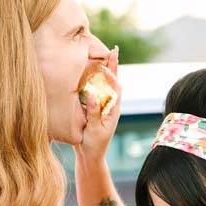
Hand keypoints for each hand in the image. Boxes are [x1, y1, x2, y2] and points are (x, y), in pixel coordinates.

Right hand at [78, 47, 121, 161]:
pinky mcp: (92, 107)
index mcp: (114, 110)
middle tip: (113, 50)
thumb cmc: (94, 144)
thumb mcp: (95, 129)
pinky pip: (93, 90)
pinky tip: (88, 70)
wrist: (89, 155)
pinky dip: (92, 79)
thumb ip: (94, 113)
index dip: (112, 76)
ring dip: (104, 69)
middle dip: (113, 66)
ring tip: (104, 54)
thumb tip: (93, 95)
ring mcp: (101, 105)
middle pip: (113, 82)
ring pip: (103, 84)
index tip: (106, 66)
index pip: (116, 88)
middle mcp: (109, 105)